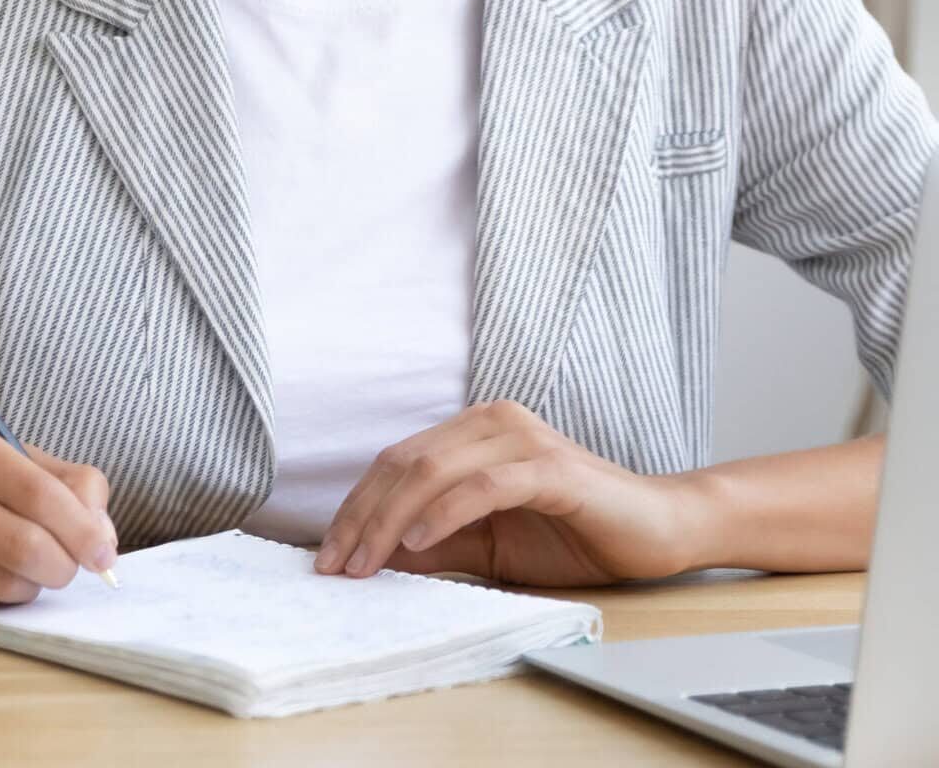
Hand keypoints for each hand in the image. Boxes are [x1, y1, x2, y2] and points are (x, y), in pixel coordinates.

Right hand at [0, 420, 118, 616]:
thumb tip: (104, 534)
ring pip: (1, 583)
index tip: (104, 555)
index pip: (41, 492)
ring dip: (24, 588)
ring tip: (14, 573)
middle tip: (64, 572)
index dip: (84, 530)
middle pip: (26, 544)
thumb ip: (61, 482)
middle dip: (61, 567)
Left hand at [314, 400, 703, 586]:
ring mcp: (521, 439)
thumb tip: (376, 557)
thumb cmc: (575, 534)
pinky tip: (416, 541)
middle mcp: (492, 423)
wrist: (660, 531)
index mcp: (473, 431)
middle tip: (334, 566)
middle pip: (404, 464)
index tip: (328, 556)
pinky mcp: (551, 466)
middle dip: (362, 517)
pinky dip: (444, 511)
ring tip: (365, 562)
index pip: (396, 464)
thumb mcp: (489, 546)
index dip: (356, 508)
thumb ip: (438, 543)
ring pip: (433, 470)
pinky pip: (483, 485)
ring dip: (390, 519)